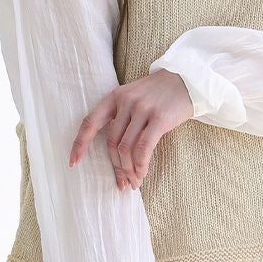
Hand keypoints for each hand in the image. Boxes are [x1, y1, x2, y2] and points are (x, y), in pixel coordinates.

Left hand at [69, 69, 193, 189]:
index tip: (74, 163)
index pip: (90, 122)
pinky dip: (140, 165)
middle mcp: (126, 101)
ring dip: (129, 170)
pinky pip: (143, 148)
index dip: (80, 144)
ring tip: (134, 182)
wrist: (188, 79)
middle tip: (122, 182)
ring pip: (126, 148)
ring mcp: (142, 109)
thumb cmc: (161, 93)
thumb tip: (115, 152)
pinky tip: (142, 174)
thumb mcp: (135, 96)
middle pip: (112, 142)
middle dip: (116, 166)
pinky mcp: (159, 118)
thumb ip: (122, 116)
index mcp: (115, 96)